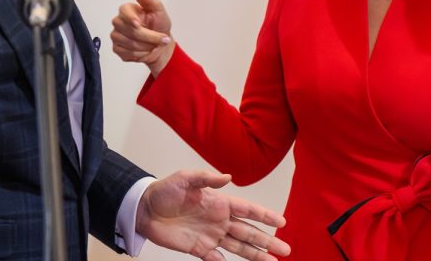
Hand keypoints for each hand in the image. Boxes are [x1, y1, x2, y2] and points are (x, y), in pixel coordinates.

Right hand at [111, 0, 174, 75]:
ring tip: (153, 44)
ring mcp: (116, 36)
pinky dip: (140, 54)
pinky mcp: (117, 49)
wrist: (161, 45)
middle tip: (162, 39)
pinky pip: (127, 54)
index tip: (139, 24)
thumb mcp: (158, 10)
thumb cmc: (159, 25)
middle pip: (130, 31)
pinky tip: (145, 50)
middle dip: (149, 37)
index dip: (131, 19)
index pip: (123, 12)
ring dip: (146, 46)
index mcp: (127, 10)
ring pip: (129, 44)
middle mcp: (118, 22)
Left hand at [137, 170, 289, 260]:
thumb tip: (228, 177)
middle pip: (249, 232)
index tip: (282, 222)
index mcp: (219, 202)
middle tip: (286, 250)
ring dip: (256, 255)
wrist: (144, 209)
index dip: (265, 216)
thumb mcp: (185, 178)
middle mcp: (219, 220)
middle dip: (268, 241)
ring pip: (239, 246)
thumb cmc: (165, 190)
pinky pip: (217, 258)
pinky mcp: (198, 248)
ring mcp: (211, 235)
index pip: (247, 210)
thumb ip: (206, 178)